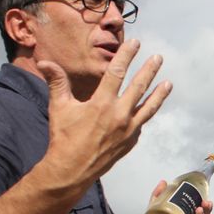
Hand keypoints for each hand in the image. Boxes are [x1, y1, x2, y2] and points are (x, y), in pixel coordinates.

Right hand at [38, 39, 170, 189]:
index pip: (117, 73)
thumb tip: (44, 62)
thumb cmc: (64, 138)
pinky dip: (145, 114)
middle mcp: (119, 115)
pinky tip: (149, 107)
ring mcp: (128, 130)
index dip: (126, 56)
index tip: (135, 43)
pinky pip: (141, 123)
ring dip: (159, 94)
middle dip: (149, 70)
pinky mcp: (131, 141)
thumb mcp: (59, 108)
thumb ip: (57, 82)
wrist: (71, 170)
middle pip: (139, 87)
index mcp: (102, 104)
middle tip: (158, 58)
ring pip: (148, 107)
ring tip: (168, 83)